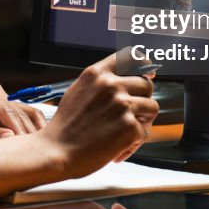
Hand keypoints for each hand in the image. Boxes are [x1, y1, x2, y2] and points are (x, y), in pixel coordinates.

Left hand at [0, 81, 45, 146]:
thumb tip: (11, 139)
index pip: (7, 111)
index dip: (19, 131)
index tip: (28, 149)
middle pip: (20, 112)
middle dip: (29, 134)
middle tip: (40, 154)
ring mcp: (1, 96)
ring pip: (27, 113)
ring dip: (35, 131)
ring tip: (42, 151)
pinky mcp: (6, 105)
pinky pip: (24, 117)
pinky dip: (31, 130)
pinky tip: (37, 146)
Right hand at [41, 50, 158, 176]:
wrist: (56, 151)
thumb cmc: (65, 127)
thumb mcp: (78, 91)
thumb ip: (100, 83)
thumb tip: (124, 80)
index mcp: (97, 74)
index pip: (130, 56)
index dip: (144, 64)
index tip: (148, 72)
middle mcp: (111, 85)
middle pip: (146, 84)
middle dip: (143, 99)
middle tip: (132, 114)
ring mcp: (122, 105)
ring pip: (152, 107)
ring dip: (143, 120)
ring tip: (126, 132)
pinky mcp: (129, 127)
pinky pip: (144, 132)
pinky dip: (134, 142)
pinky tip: (118, 147)